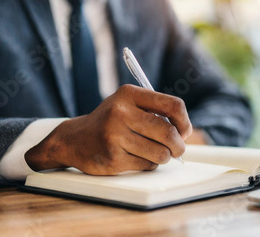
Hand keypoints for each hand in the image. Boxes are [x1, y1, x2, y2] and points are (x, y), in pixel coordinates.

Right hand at [25, 84, 191, 174]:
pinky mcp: (113, 158)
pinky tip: (138, 157)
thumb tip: (185, 131)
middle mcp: (121, 113)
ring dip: (164, 157)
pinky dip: (149, 164)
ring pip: (160, 153)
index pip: (172, 105)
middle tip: (178, 149)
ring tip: (155, 153)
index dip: (184, 121)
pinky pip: (147, 165)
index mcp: (129, 94)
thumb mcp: (127, 104)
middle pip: (168, 133)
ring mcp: (115, 136)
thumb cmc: (110, 121)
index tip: (184, 131)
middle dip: (179, 146)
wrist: (75, 139)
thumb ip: (155, 110)